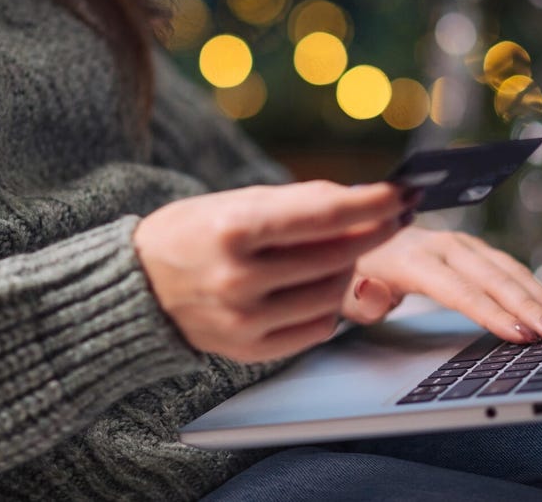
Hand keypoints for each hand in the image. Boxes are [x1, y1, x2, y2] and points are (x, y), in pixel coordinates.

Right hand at [134, 181, 409, 362]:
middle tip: (391, 215)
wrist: (138, 286)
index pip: (325, 215)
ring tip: (338, 249)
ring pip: (334, 292)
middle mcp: (238, 278)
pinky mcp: (250, 349)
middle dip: (375, 232)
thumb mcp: (235, 202)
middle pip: (338, 254)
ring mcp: (244, 319)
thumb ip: (297, 203)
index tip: (403, 192)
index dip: (374, 203)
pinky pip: (318, 329)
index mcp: (233, 228)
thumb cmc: (192, 233)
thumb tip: (362, 200)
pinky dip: (328, 304)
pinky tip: (315, 285)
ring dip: (349, 267)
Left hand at [341, 226, 541, 342]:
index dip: (492, 314)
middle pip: (491, 277)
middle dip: (528, 306)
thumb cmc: (348, 272)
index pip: (459, 290)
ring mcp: (457, 243)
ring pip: (505, 268)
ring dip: (539, 295)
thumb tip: (377, 296)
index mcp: (410, 259)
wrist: (353, 236)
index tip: (521, 336)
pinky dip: (532, 286)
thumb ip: (359, 300)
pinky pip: (505, 266)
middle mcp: (440, 245)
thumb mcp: (340, 291)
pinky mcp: (468, 247)